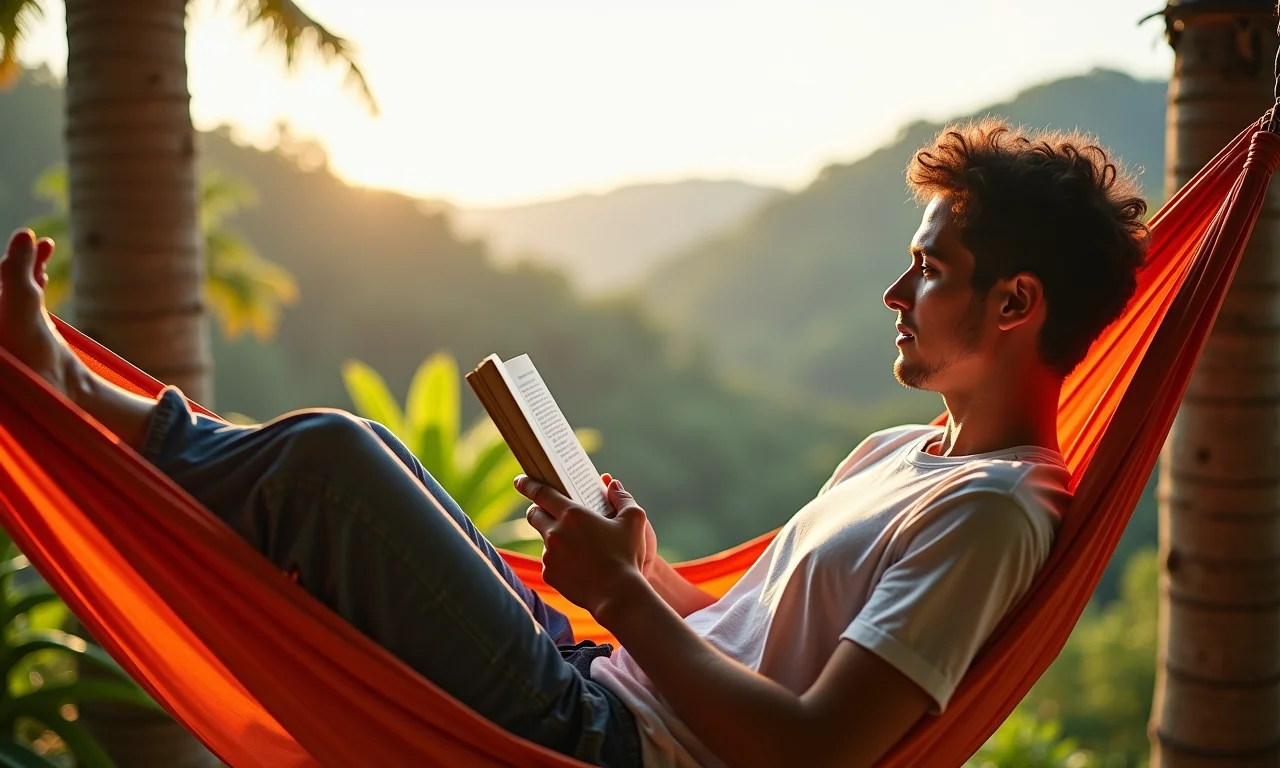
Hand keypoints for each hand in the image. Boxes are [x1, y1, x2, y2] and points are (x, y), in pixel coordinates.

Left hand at [517, 475, 648, 616]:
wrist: (617, 595)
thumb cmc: (627, 555)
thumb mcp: (634, 520)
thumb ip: (622, 497)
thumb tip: (612, 485)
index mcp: (572, 514)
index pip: (541, 493)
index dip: (528, 484)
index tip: (520, 481)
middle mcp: (554, 533)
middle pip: (534, 515)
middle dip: (537, 510)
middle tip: (547, 510)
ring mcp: (549, 555)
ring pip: (544, 540)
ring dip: (553, 537)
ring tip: (577, 545)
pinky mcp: (549, 574)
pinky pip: (549, 562)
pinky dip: (559, 560)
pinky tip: (578, 565)